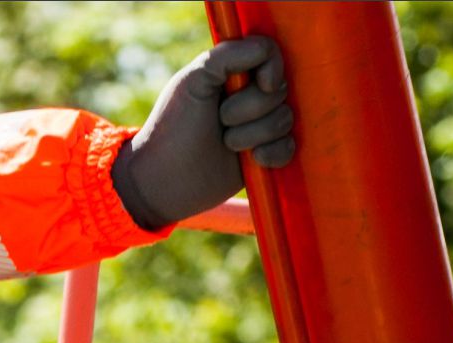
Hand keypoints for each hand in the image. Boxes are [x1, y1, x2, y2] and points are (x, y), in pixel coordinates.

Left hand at [113, 35, 295, 231]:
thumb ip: (229, 54)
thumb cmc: (173, 127)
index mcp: (234, 72)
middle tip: (220, 121)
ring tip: (226, 144)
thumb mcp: (195, 79)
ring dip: (253, 135)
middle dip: (249, 109)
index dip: (272, 69)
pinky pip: (288, 148)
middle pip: (280, 91)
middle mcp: (249, 96)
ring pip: (284, 120)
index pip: (272, 56)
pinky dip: (273, 154)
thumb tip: (267, 52)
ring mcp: (258, 127)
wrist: (164, 180)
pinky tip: (253, 160)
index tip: (260, 83)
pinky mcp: (263, 156)